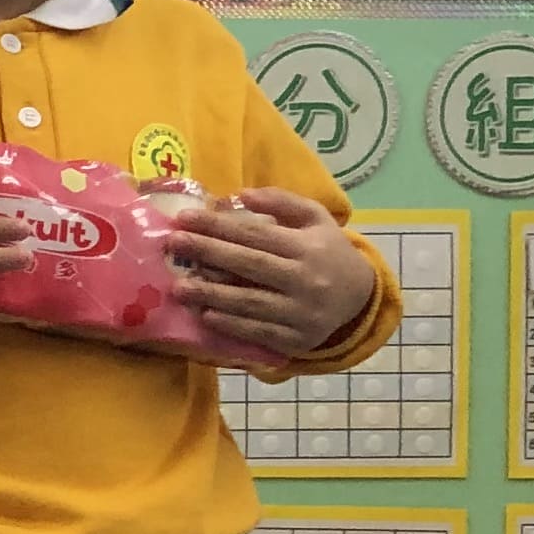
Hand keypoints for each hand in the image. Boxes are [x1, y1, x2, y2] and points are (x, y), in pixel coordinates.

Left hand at [174, 189, 378, 356]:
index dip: (218, 226)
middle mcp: (305, 279)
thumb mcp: (316, 219)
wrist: (360, 297)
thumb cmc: (326, 251)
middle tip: (173, 244)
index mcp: (308, 247)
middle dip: (208, 253)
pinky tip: (206, 314)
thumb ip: (282, 202)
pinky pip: (259, 332)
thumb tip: (241, 194)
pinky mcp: (296, 339)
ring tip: (179, 287)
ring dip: (212, 294)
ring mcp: (301, 312)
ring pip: (251, 302)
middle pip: (249, 265)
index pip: (256, 235)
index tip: (184, 218)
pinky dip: (231, 324)